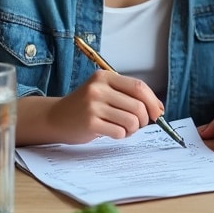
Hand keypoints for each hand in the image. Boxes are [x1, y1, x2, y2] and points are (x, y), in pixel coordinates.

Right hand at [46, 70, 163, 143]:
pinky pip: (119, 132)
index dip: (153, 101)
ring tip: (122, 128)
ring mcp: (93, 105)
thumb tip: (158, 108)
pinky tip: (112, 132)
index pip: (139, 87)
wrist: (55, 118)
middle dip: (144, 119)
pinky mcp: (90, 123)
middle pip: (138, 105)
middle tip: (136, 124)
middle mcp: (98, 89)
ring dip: (132, 129)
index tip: (158, 112)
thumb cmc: (84, 107)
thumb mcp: (103, 92)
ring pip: (131, 121)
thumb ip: (127, 96)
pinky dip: (121, 135)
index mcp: (105, 77)